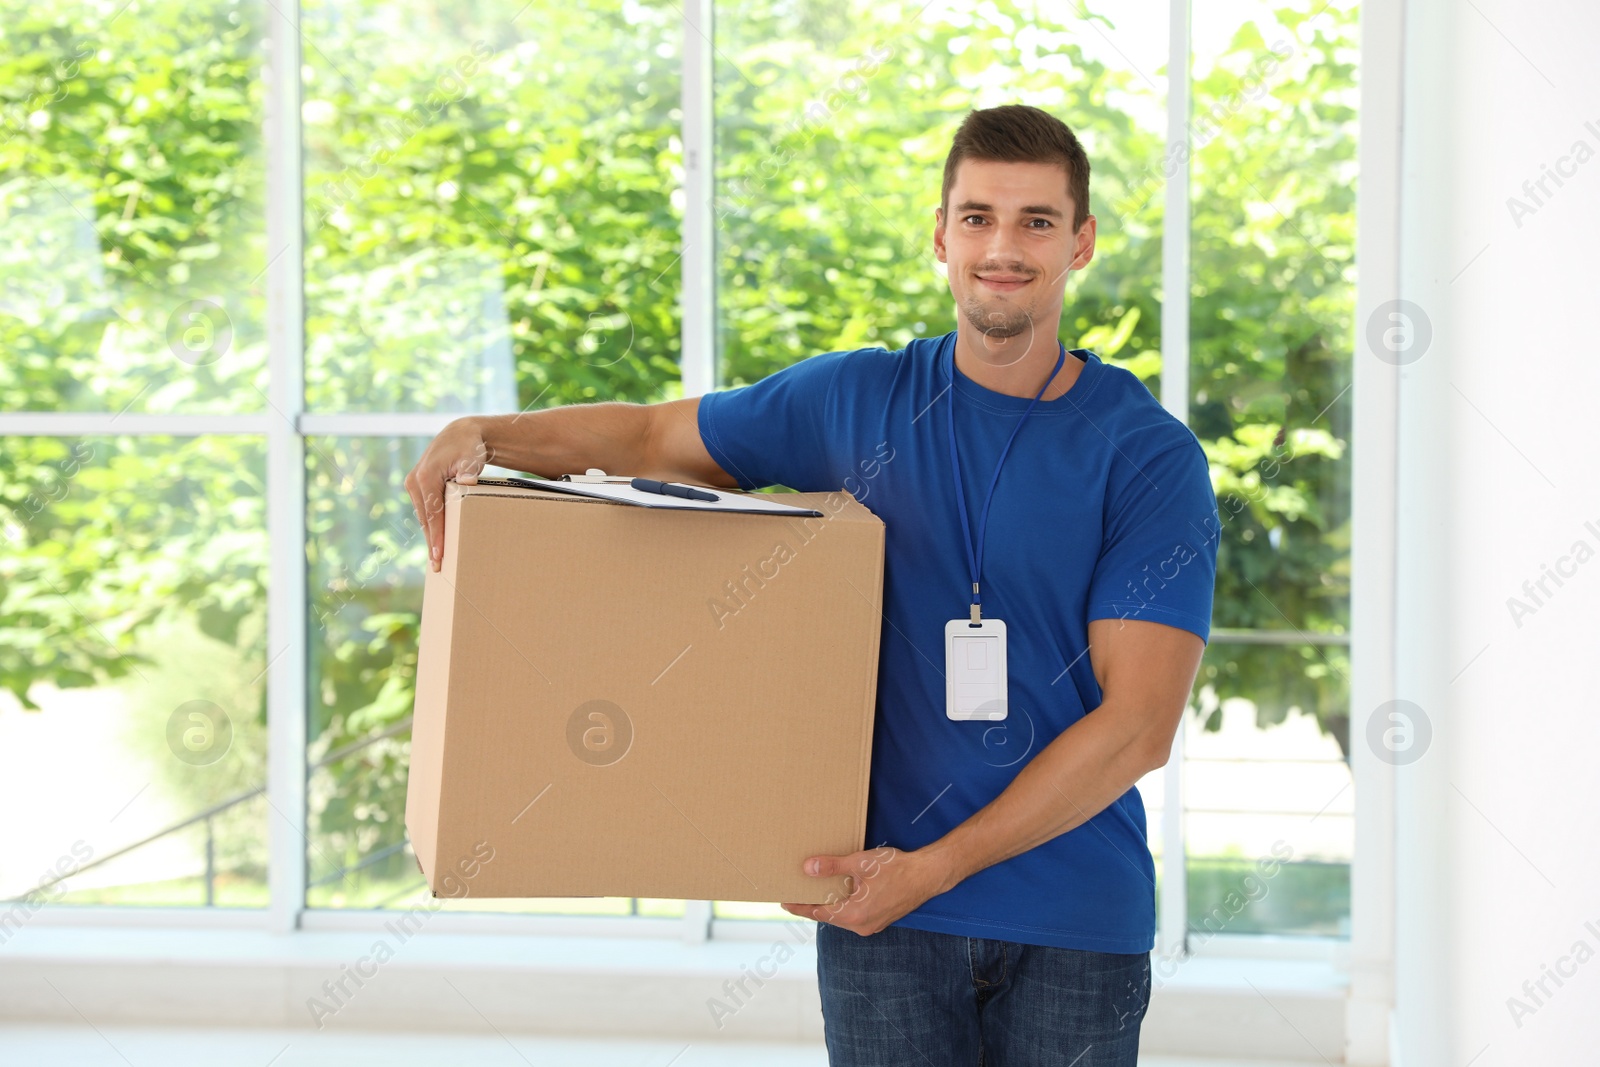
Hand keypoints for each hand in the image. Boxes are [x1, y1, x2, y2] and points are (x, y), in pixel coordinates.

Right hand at [404, 417, 492, 570]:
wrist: (460, 435)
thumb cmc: (468, 447)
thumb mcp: (470, 457)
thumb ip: (468, 471)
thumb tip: (467, 482)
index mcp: (425, 476)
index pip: (432, 513)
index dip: (437, 535)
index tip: (440, 553)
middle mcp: (415, 481)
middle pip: (425, 519)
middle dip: (431, 542)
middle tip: (438, 566)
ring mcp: (414, 483)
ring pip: (423, 516)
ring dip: (430, 536)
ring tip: (437, 559)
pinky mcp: (418, 486)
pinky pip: (424, 510)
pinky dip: (430, 525)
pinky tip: (435, 540)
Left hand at [779, 846, 953, 935]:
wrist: (928, 875)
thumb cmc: (897, 869)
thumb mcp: (860, 863)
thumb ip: (832, 867)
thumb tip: (808, 869)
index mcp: (854, 915)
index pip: (818, 914)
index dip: (799, 907)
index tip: (784, 902)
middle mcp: (861, 925)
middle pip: (829, 916)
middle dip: (813, 905)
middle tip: (796, 893)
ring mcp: (871, 925)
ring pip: (842, 916)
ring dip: (830, 904)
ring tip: (815, 891)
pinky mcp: (879, 919)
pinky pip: (854, 915)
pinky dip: (844, 904)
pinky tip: (840, 891)